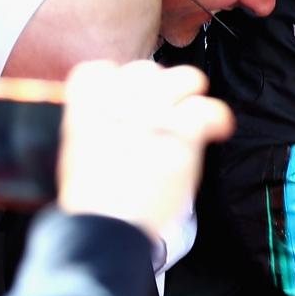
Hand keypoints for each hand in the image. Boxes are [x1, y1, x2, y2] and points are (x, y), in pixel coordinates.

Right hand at [56, 59, 234, 239]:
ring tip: (189, 113)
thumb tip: (117, 115)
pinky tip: (217, 130)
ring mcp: (153, 113)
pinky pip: (208, 108)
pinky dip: (217, 118)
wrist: (108, 225)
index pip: (99, 70)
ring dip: (189, 93)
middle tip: (161, 109)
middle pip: (146, 69)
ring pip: (185, 77)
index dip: (115, 83)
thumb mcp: (77, 153)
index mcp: (86, 106)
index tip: (122, 97)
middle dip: (156, 87)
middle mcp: (121, 101)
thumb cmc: (93, 200)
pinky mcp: (183, 131)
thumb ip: (96, 124)